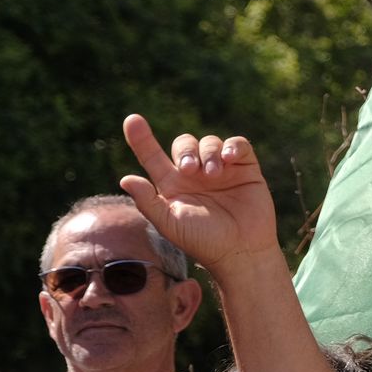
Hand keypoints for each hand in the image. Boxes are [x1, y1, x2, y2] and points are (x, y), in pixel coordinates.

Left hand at [120, 115, 276, 273]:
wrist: (241, 251)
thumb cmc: (203, 242)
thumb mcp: (170, 224)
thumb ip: (148, 202)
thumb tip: (126, 178)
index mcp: (172, 185)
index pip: (152, 155)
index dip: (141, 138)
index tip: (132, 120)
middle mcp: (195, 174)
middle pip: (184, 144)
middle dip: (185, 151)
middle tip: (189, 170)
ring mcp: (221, 170)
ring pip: (210, 142)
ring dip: (208, 153)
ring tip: (213, 174)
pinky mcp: (245, 169)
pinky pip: (238, 145)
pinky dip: (233, 146)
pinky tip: (229, 159)